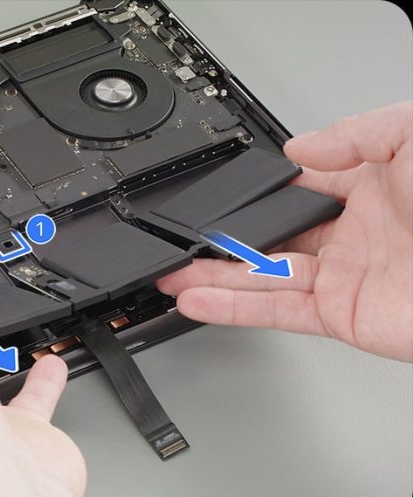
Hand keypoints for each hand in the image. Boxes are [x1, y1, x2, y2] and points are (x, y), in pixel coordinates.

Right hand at [158, 102, 412, 361]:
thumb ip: (356, 133)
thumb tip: (299, 150)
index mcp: (371, 188)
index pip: (298, 187)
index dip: (258, 191)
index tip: (221, 194)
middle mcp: (353, 234)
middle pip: (270, 236)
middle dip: (224, 239)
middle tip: (185, 239)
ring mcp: (344, 277)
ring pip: (262, 277)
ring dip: (213, 275)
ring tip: (173, 271)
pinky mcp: (340, 316)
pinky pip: (275, 311)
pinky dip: (232, 308)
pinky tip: (198, 299)